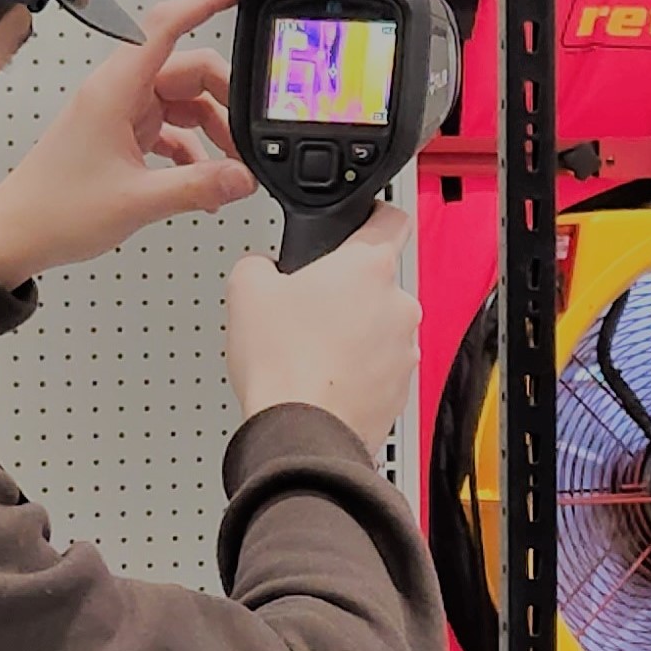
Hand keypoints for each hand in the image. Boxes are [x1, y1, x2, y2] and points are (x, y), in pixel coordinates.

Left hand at [0, 0, 257, 288]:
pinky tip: (204, 180)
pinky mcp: (121, 135)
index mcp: (115, 89)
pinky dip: (193, 150)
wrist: (17, 236)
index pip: (168, 24)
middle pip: (188, 69)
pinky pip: (170, 128)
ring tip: (231, 168)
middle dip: (226, 98)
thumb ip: (197, 186)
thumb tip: (242, 176)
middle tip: (249, 135)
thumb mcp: (137, 201)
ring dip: (213, 129)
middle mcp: (118, 92)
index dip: (209, 0)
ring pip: (184, 101)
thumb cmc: (54, 210)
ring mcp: (120, 112)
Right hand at [225, 207, 419, 443]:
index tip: (360, 222)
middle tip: (306, 308)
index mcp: (369, 266)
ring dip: (352, 333)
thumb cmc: (284, 366)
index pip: (389, 218)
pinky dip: (356, 370)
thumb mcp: (246, 290)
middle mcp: (399, 304)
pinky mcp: (401, 389)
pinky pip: (379, 367)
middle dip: (345, 291)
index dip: (371, 216)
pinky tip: (321, 379)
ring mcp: (405, 350)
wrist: (301, 434)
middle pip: (376, 282)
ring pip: (378, 327)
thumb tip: (261, 268)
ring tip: (309, 351)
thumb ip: (258, 262)